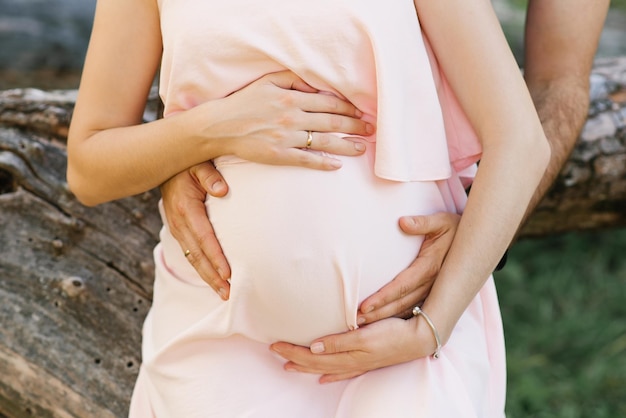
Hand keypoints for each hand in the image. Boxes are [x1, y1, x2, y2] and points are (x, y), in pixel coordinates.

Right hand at [160, 161, 230, 298]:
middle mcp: (179, 222)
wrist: (165, 162)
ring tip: (224, 293)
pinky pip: (190, 253)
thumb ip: (210, 175)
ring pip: (192, 258)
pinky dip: (202, 268)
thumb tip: (222, 191)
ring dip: (208, 277)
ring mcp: (177, 228)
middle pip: (197, 255)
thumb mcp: (198, 162)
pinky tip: (213, 278)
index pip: (204, 238)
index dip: (216, 257)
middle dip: (213, 277)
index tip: (229, 274)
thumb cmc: (188, 162)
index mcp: (186, 208)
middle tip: (228, 294)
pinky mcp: (179, 230)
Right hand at [198, 71, 372, 168]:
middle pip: (332, 121)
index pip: (328, 102)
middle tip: (371, 129)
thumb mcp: (267, 82)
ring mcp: (287, 137)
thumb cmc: (244, 102)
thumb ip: (293, 79)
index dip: (348, 107)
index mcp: (292, 98)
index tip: (361, 111)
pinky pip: (307, 160)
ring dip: (347, 145)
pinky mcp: (279, 155)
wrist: (220, 126)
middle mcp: (292, 117)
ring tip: (362, 148)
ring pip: (324, 141)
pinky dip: (324, 163)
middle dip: (355, 125)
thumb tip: (315, 84)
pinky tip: (338, 166)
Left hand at [270, 316, 435, 382]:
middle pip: (315, 363)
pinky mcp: (367, 361)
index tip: (275, 344)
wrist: (418, 339)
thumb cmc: (392, 333)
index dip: (292, 351)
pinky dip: (329, 374)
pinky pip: (341, 372)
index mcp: (346, 354)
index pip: (312, 356)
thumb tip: (314, 348)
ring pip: (326, 368)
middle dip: (294, 358)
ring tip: (290, 366)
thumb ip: (339, 342)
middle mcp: (350, 362)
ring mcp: (359, 363)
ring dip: (307, 367)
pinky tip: (323, 378)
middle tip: (274, 350)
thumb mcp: (364, 335)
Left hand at [356, 212, 460, 324]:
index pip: (402, 286)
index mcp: (430, 266)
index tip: (364, 306)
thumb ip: (422, 222)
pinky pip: (414, 309)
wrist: (476, 242)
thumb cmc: (454, 228)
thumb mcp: (441, 221)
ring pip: (407, 310)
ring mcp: (433, 291)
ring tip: (363, 325)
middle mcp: (431, 283)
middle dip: (379, 314)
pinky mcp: (434, 294)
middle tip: (357, 322)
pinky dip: (398, 318)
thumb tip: (403, 222)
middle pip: (401, 303)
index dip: (383, 297)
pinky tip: (382, 325)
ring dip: (385, 319)